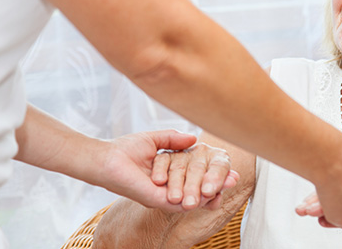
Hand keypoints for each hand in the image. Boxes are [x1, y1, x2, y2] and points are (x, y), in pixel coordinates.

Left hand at [98, 130, 233, 211]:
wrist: (106, 160)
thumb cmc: (125, 149)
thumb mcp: (155, 140)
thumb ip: (173, 139)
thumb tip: (194, 138)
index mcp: (169, 175)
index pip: (196, 177)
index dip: (213, 174)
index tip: (230, 169)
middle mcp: (168, 188)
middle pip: (198, 189)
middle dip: (217, 184)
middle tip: (235, 179)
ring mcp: (163, 196)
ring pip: (192, 197)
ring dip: (211, 191)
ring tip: (227, 184)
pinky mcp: (157, 199)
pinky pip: (181, 202)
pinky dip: (197, 198)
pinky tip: (210, 191)